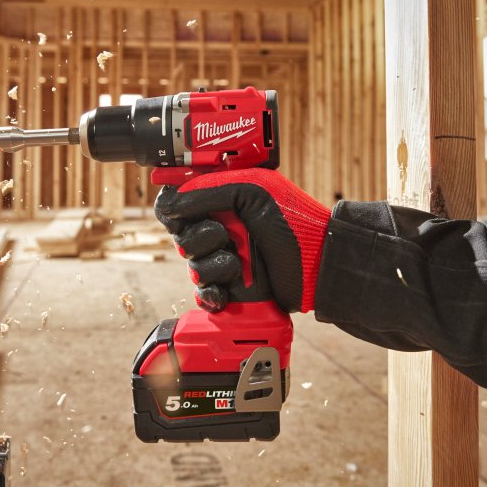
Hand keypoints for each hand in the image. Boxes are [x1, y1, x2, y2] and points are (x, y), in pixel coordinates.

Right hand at [154, 168, 330, 312]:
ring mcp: (223, 260)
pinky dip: (212, 293)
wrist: (317, 264)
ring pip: (192, 267)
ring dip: (214, 266)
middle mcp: (219, 230)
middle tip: (225, 236)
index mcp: (221, 202)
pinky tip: (227, 291)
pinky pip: (203, 294)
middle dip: (200, 239)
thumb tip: (169, 204)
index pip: (178, 204)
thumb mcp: (252, 192)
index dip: (173, 211)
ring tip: (238, 265)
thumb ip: (208, 192)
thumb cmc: (292, 221)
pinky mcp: (230, 288)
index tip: (179, 216)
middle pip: (180, 238)